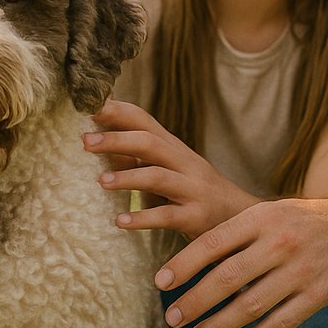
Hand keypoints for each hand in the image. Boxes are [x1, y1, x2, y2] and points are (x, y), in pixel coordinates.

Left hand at [82, 100, 259, 240]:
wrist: (243, 220)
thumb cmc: (195, 194)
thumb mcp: (169, 171)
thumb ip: (138, 159)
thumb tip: (101, 144)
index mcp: (175, 149)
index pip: (145, 121)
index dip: (118, 111)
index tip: (89, 105)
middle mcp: (185, 163)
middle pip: (150, 143)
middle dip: (117, 139)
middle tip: (85, 141)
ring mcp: (193, 189)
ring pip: (159, 176)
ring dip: (128, 177)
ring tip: (101, 181)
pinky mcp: (197, 217)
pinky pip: (167, 216)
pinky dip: (143, 218)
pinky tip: (120, 221)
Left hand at [156, 196, 327, 327]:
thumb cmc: (298, 223)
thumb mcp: (266, 213)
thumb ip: (232, 234)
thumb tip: (184, 263)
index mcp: (261, 218)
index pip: (213, 243)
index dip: (184, 264)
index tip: (161, 282)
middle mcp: (281, 244)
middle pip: (227, 278)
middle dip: (194, 301)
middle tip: (172, 317)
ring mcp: (301, 272)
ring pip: (250, 307)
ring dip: (217, 325)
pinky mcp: (318, 298)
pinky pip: (278, 326)